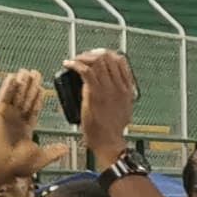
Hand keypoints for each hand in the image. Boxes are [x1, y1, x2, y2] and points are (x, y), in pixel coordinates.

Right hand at [0, 70, 59, 191]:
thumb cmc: (15, 164)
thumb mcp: (40, 157)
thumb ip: (53, 151)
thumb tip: (65, 149)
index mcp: (24, 129)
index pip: (33, 109)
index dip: (37, 98)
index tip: (41, 88)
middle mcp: (14, 120)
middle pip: (25, 98)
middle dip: (31, 86)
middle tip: (36, 74)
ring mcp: (5, 114)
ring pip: (16, 94)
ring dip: (22, 83)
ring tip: (27, 71)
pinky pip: (4, 95)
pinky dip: (9, 85)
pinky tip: (13, 76)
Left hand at [71, 47, 138, 168]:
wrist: (109, 142)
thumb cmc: (113, 131)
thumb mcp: (124, 109)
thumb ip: (120, 96)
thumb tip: (113, 89)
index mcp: (127, 89)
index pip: (120, 60)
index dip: (105, 54)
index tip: (95, 56)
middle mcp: (119, 86)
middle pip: (107, 57)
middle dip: (91, 53)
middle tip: (81, 58)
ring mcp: (108, 90)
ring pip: (97, 61)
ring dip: (82, 57)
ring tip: (74, 61)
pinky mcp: (95, 94)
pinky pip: (85, 71)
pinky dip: (75, 64)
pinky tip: (68, 65)